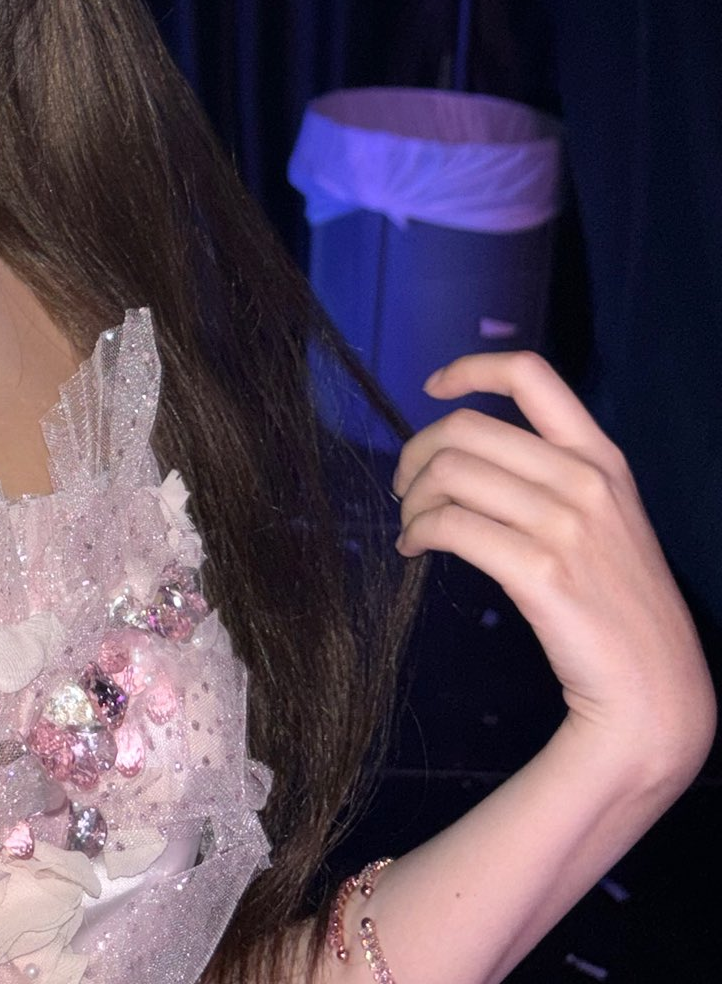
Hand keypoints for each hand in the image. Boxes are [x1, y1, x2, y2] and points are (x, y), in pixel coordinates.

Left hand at [393, 351, 715, 792]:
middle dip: (417, 451)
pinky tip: (413, 549)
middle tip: (403, 486)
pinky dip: (416, 532)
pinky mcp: (541, 572)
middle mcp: (586, 480)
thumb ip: (554, 476)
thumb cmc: (621, 605)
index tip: (432, 387)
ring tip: (410, 525)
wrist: (658, 694)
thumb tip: (473, 451)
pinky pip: (450, 526)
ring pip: (450, 473)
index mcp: (602, 457)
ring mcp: (565, 525)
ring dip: (412, 498)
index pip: (531, 374)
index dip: (470, 369)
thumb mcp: (606, 518)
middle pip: (466, 427)